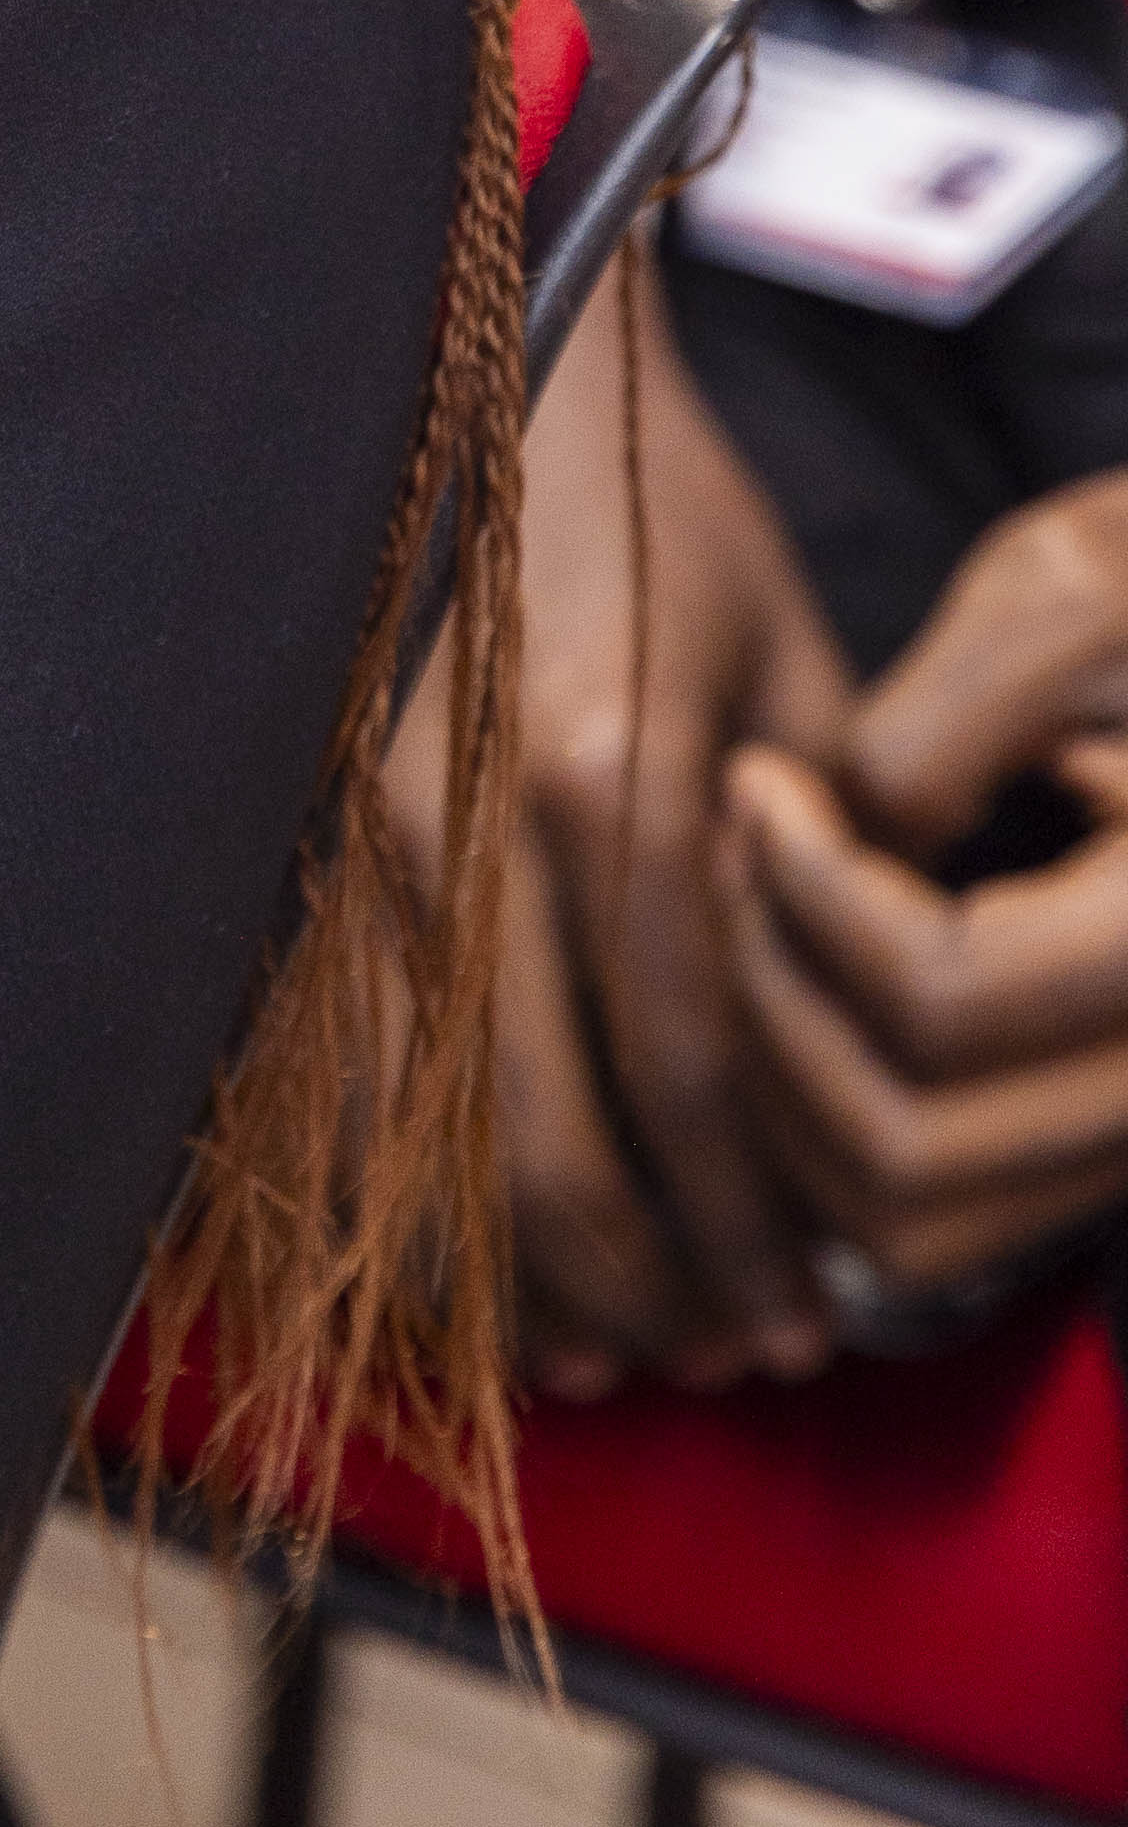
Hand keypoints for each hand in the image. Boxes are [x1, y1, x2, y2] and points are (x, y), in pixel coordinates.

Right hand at [392, 252, 849, 1393]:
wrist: (493, 369)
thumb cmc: (671, 519)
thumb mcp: (800, 678)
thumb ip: (832, 879)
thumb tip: (854, 1085)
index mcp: (611, 773)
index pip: (694, 1084)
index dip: (755, 1234)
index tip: (811, 1321)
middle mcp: (464, 820)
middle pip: (546, 1146)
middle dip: (650, 1287)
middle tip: (728, 1355)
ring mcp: (354, 832)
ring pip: (416, 1136)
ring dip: (517, 1278)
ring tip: (610, 1349)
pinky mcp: (294, 838)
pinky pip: (326, 1074)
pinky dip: (394, 1198)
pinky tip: (466, 1270)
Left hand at [720, 468, 1127, 1299]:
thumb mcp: (1069, 601)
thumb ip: (942, 731)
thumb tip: (831, 842)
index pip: (942, 998)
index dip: (803, 891)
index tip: (754, 780)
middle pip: (907, 1151)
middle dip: (771, 1001)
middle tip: (737, 857)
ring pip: (908, 1225)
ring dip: (786, 1082)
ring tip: (763, 911)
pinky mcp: (1089, 1154)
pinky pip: (937, 1220)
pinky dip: (832, 1124)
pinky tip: (806, 973)